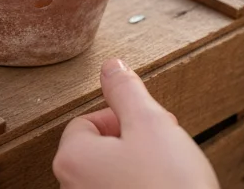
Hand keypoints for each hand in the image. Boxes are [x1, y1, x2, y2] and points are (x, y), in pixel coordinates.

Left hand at [53, 58, 218, 188]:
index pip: (86, 122)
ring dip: (139, 168)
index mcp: (72, 159)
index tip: (149, 126)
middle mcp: (72, 188)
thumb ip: (126, 91)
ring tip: (168, 174)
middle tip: (163, 149)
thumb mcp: (151, 123)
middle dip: (133, 143)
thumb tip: (111, 67)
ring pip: (112, 175)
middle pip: (99, 150)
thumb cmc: (171, 188)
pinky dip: (142, 188)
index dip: (122, 118)